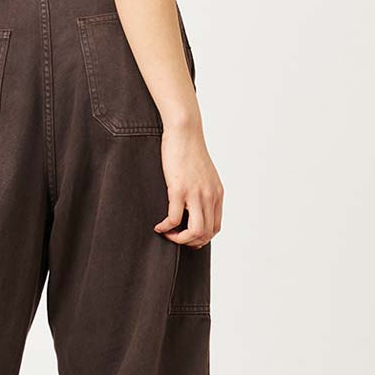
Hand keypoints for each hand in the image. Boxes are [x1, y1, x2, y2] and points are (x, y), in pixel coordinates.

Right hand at [154, 121, 223, 245]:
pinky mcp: (179, 189)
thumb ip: (204, 190)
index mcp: (217, 194)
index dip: (201, 237)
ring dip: (180, 239)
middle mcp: (210, 196)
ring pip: (195, 231)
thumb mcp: (204, 174)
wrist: (185, 132)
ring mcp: (196, 194)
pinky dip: (165, 227)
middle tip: (175, 237)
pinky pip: (173, 218)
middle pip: (206, 233)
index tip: (186, 235)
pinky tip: (158, 226)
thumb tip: (194, 205)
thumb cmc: (190, 150)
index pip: (215, 227)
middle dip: (189, 241)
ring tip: (168, 234)